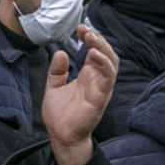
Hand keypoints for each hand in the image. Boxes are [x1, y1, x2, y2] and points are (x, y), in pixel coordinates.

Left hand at [42, 25, 118, 164]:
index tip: (80, 28)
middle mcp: (97, 79)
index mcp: (87, 76)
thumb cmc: (60, 115)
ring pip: (111, 62)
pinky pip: (108, 77)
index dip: (89, 38)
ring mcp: (101, 87)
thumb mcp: (53, 88)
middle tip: (85, 29)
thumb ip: (57, 71)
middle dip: (97, 39)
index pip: (94, 51)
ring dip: (102, 47)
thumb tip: (60, 53)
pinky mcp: (101, 96)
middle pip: (105, 53)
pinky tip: (93, 54)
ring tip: (90, 37)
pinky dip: (103, 63)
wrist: (61, 136)